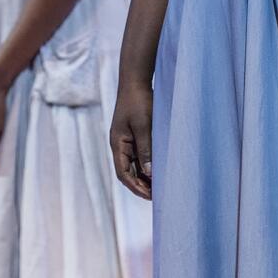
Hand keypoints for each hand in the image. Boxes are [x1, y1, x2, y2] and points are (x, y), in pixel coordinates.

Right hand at [110, 80, 153, 199]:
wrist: (135, 82)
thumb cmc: (139, 102)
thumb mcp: (144, 126)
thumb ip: (146, 150)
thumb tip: (149, 173)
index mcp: (118, 144)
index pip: (124, 174)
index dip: (136, 187)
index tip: (150, 196)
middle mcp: (120, 145)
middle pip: (128, 172)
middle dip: (141, 185)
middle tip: (157, 195)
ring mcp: (126, 141)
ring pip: (134, 165)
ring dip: (144, 177)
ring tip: (160, 186)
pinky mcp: (134, 135)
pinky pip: (139, 156)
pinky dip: (147, 165)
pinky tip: (158, 169)